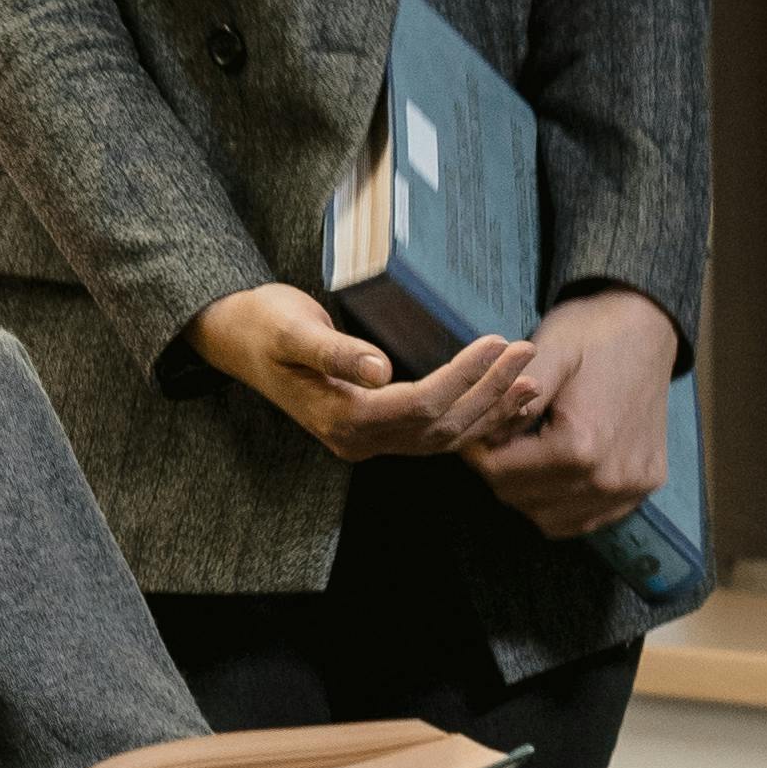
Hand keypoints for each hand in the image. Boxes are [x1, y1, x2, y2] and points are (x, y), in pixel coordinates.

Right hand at [190, 283, 537, 465]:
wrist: (237, 338)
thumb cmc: (263, 326)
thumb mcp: (292, 331)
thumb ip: (335, 352)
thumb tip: (380, 369)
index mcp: (341, 418)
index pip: (419, 404)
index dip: (464, 377)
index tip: (498, 342)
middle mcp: (359, 440)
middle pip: (440, 426)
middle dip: (489, 392)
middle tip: (527, 352)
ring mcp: (368, 441)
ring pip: (444, 439)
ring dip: (490, 413)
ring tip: (529, 382)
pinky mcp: (376, 429)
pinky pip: (435, 436)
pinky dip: (473, 420)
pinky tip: (499, 401)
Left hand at [461, 288, 678, 538]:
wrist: (647, 328)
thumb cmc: (590, 335)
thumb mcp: (544, 354)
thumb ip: (508, 401)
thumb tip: (481, 441)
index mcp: (580, 445)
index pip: (501, 475)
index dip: (478, 455)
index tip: (473, 435)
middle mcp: (608, 477)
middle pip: (522, 499)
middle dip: (500, 473)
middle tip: (497, 442)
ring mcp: (630, 489)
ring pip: (549, 518)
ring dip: (527, 493)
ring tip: (525, 454)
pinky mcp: (642, 489)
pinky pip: (584, 519)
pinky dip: (560, 505)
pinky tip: (553, 473)